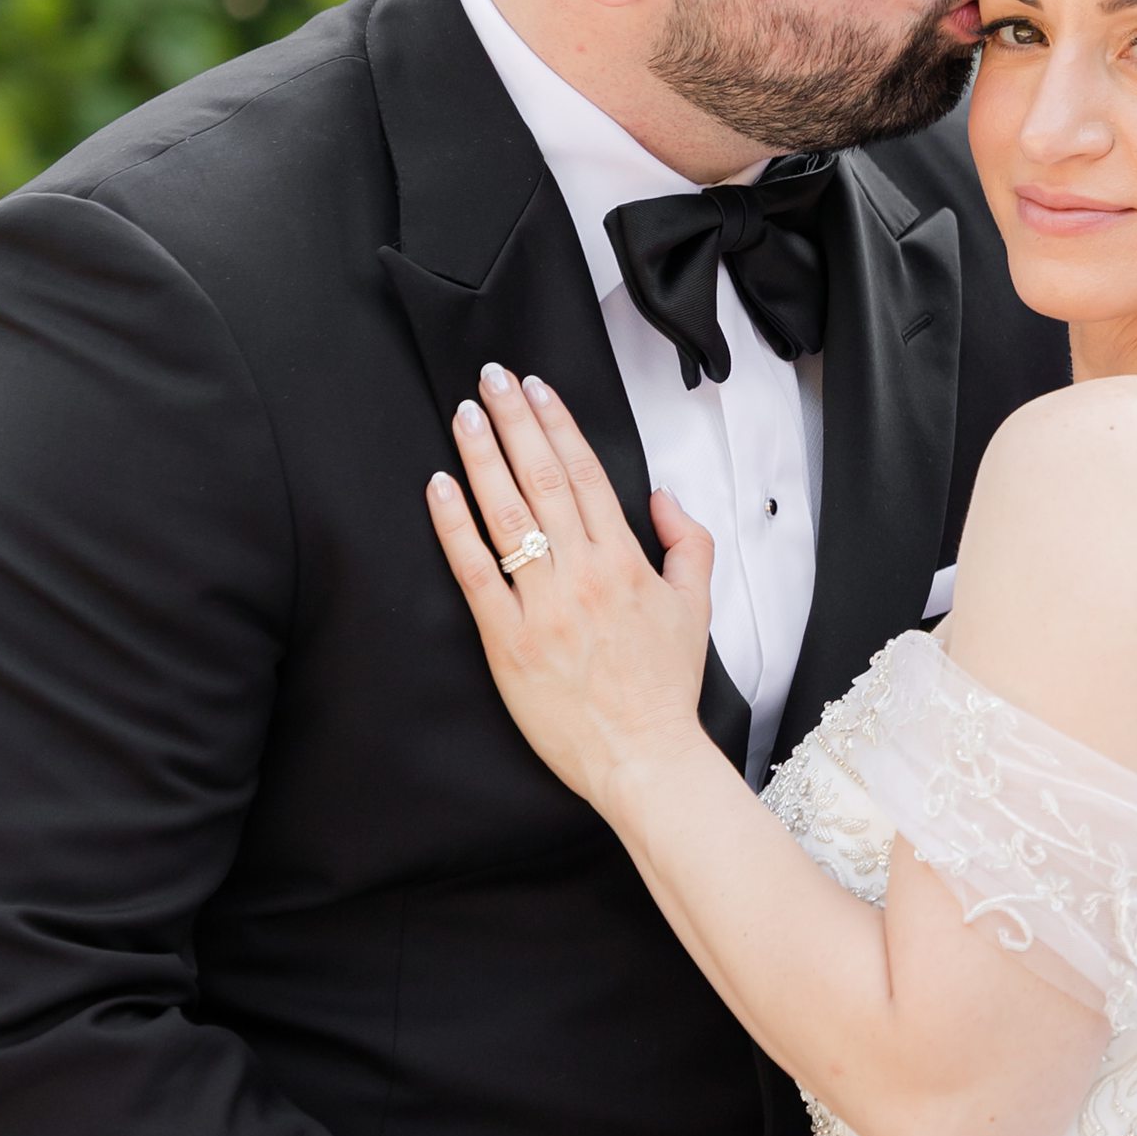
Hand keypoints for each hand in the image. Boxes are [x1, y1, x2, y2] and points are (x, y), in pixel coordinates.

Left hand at [427, 363, 710, 811]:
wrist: (644, 757)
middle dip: (514, 421)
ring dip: (482, 457)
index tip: (535, 388)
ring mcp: (542, 607)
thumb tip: (660, 497)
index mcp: (626, 562)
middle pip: (542, 479)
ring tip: (464, 414)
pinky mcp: (507, 642)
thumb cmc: (666, 688)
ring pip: (507, 514)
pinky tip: (439, 486)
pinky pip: (475, 572)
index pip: (585, 474)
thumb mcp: (696, 607)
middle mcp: (583, 575)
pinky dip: (455, 526)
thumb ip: (687, 543)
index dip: (557, 424)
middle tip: (491, 378)